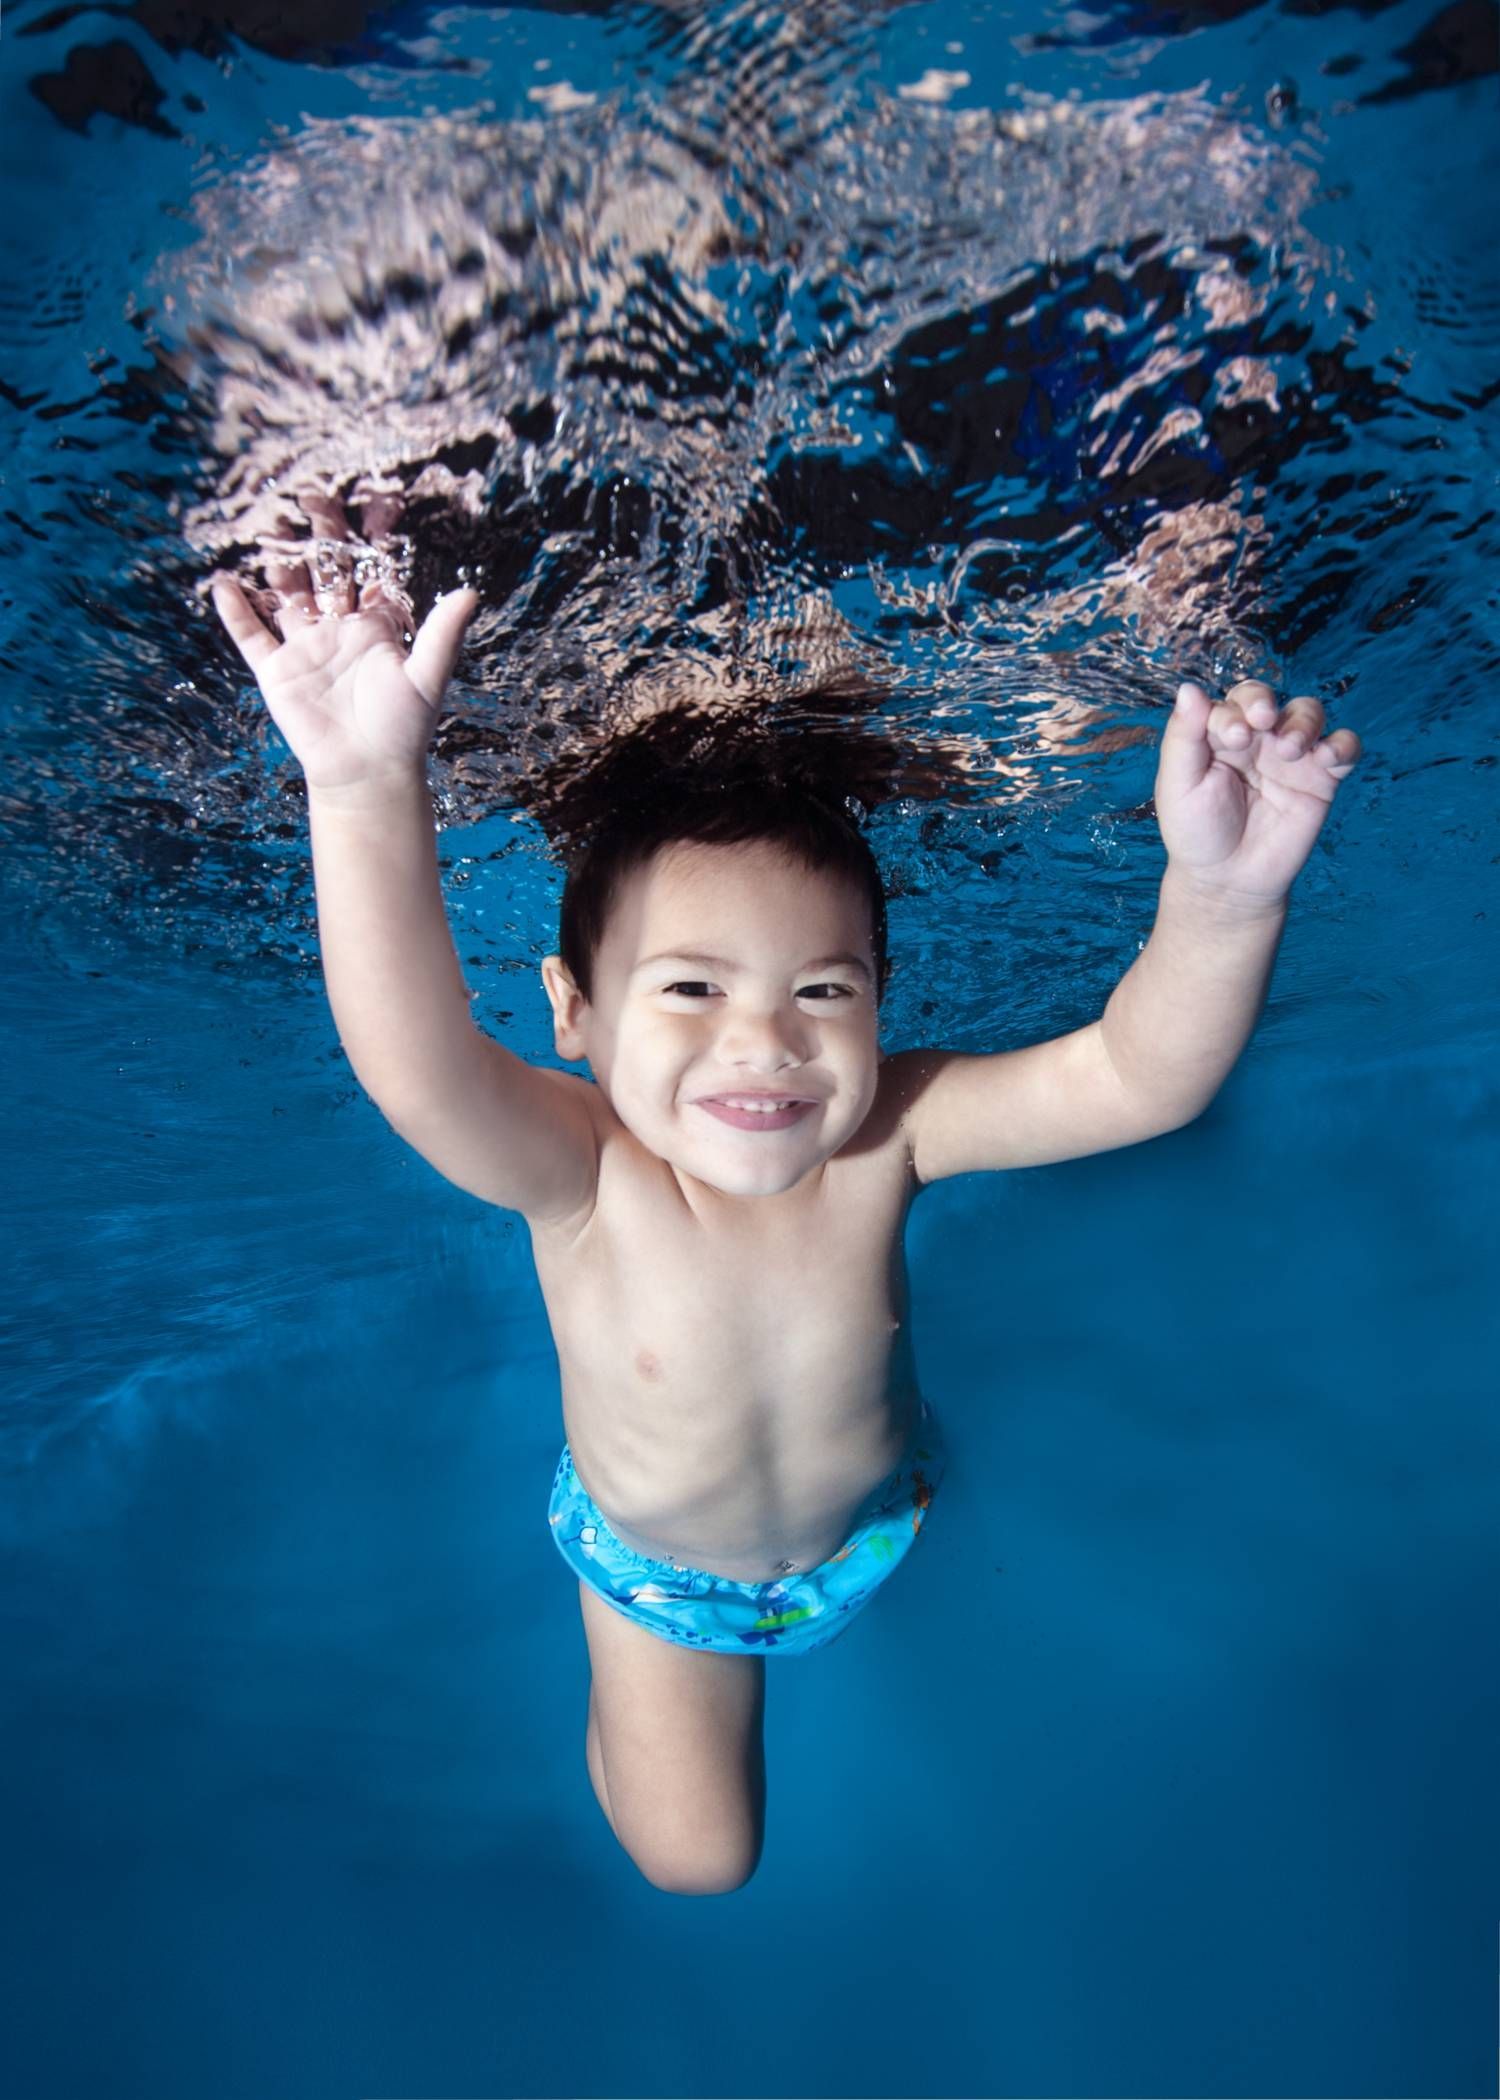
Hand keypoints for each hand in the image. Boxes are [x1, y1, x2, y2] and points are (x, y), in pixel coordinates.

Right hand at [210, 490, 478, 797]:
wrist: (366, 771)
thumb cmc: (402, 728)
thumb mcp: (426, 676)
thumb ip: (442, 633)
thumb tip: (471, 592)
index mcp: (374, 625)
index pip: (371, 571)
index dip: (371, 538)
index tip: (373, 497)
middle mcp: (337, 628)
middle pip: (325, 571)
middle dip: (321, 534)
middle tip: (314, 493)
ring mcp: (304, 646)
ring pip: (286, 593)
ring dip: (277, 562)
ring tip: (267, 525)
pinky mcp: (276, 669)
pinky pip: (251, 635)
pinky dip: (236, 611)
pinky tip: (223, 582)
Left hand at [1153, 679, 1361, 905]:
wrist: (1228, 881)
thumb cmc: (1197, 832)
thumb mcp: (1179, 785)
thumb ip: (1183, 737)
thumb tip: (1188, 688)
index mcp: (1219, 735)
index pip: (1229, 704)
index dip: (1233, 711)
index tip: (1233, 738)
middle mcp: (1255, 738)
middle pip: (1267, 698)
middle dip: (1264, 702)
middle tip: (1261, 723)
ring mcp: (1290, 756)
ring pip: (1308, 714)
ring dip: (1303, 721)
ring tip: (1290, 748)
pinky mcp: (1321, 778)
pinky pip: (1343, 747)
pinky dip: (1343, 744)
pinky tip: (1329, 757)